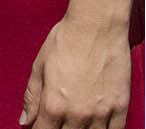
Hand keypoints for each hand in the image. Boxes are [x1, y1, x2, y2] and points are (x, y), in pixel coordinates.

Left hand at [20, 0, 136, 128]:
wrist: (97, 26)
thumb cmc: (68, 39)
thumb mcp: (39, 66)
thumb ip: (32, 97)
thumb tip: (25, 120)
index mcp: (54, 104)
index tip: (42, 127)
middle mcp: (77, 113)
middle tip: (60, 120)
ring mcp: (101, 112)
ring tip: (77, 121)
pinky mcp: (120, 106)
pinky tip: (97, 125)